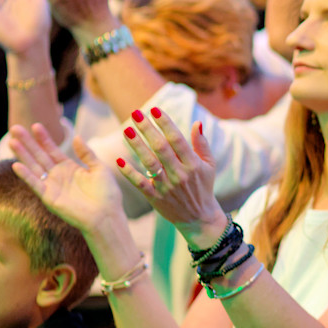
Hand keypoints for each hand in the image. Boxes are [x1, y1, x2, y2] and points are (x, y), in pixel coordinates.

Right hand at [8, 124, 123, 235]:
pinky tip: (17, 165)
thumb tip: (77, 137)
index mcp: (69, 168)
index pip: (52, 150)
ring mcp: (52, 186)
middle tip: (15, 128)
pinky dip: (26, 175)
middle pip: (39, 155)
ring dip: (23, 155)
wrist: (107, 215)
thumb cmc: (107, 194)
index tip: (36, 125)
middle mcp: (57, 175)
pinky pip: (36, 185)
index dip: (44, 138)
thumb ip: (87, 153)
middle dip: (28, 142)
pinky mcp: (49, 198)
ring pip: (34, 167)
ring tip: (12, 141)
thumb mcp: (99, 168)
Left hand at [115, 107, 227, 247]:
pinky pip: (140, 183)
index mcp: (193, 165)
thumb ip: (202, 144)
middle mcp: (180, 174)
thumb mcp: (208, 166)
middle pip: (161, 148)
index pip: (178, 140)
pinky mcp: (155, 198)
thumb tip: (197, 123)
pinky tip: (119, 160)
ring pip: (149, 163)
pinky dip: (129, 172)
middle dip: (148, 129)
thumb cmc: (203, 187)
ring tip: (126, 130)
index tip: (155, 110)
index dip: (166, 124)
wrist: (199, 218)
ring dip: (137, 146)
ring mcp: (167, 187)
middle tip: (136, 114)